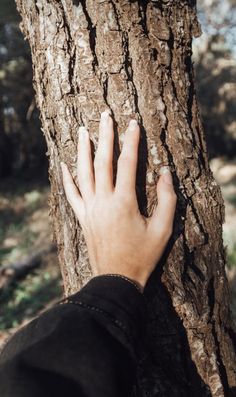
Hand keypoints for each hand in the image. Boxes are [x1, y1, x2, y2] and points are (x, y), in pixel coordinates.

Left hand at [61, 111, 176, 289]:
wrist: (116, 279)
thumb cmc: (142, 256)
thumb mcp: (163, 230)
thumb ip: (167, 199)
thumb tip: (165, 173)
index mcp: (123, 202)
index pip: (127, 163)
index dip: (132, 141)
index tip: (134, 123)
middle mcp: (102, 201)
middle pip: (102, 161)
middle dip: (105, 136)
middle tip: (106, 116)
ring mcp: (89, 209)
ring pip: (83, 173)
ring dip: (83, 150)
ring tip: (82, 131)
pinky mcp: (82, 218)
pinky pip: (71, 194)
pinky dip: (66, 178)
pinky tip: (63, 165)